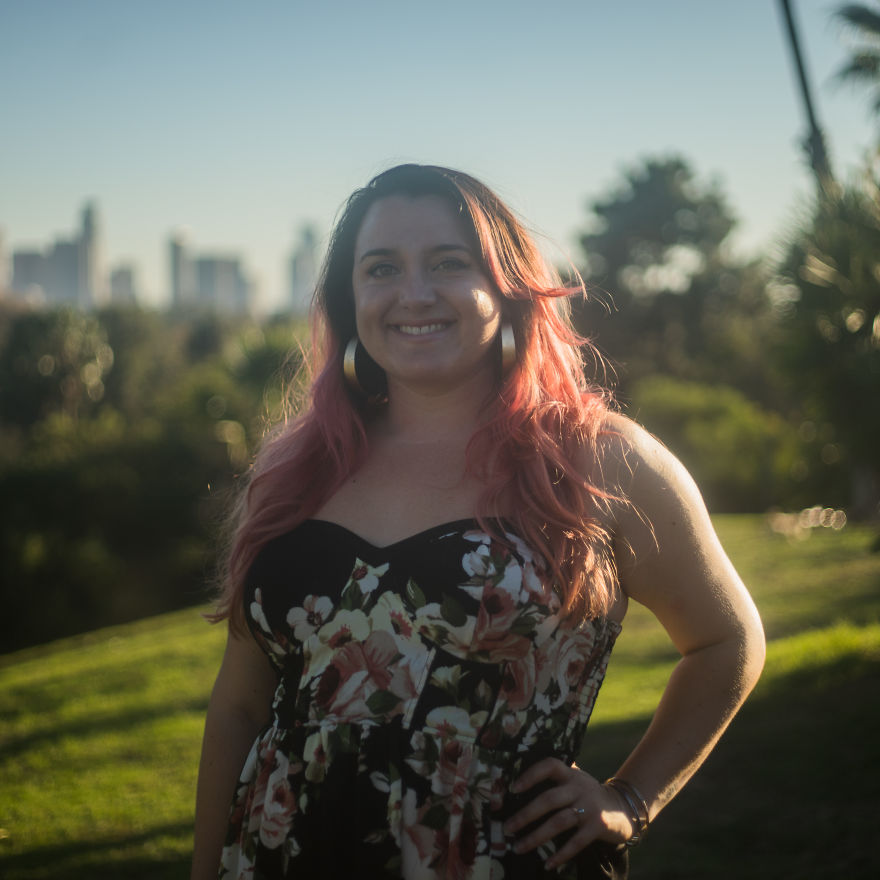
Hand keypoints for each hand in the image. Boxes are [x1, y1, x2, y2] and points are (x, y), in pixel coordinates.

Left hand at [502, 759, 632, 869]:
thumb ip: (555, 777)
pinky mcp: (598, 826)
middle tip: (507, 828)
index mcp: (570, 774)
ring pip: (558, 822)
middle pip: (549, 799)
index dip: (531, 774)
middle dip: (526, 815)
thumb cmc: (587, 794)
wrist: (622, 808)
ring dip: (536, 837)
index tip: (513, 788)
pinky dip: (561, 854)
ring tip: (518, 847)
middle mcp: (579, 787)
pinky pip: (576, 842)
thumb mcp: (574, 780)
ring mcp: (589, 807)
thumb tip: (518, 779)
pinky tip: (548, 863)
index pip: (549, 766)